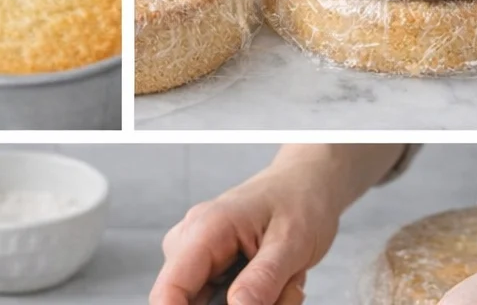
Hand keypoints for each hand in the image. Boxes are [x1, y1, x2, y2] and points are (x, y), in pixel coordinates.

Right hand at [151, 147, 402, 304]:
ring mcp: (200, 254)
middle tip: (283, 291)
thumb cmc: (300, 200)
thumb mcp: (291, 242)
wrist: (306, 183)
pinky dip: (254, 303)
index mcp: (206, 228)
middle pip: (193, 303)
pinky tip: (278, 284)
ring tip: (286, 283)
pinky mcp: (212, 267)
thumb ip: (263, 279)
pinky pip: (223, 302)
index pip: (170, 288)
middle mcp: (193, 241)